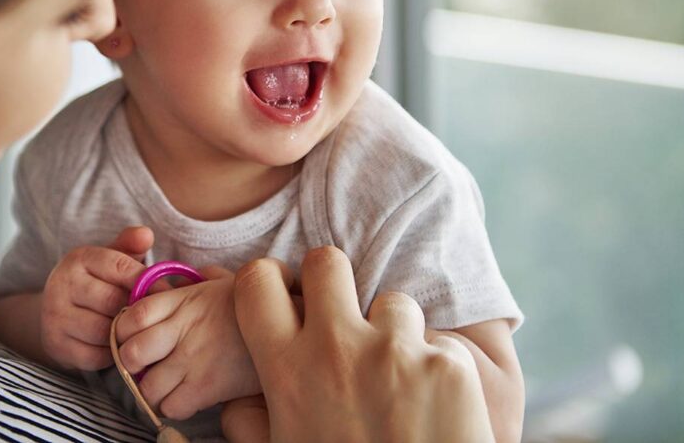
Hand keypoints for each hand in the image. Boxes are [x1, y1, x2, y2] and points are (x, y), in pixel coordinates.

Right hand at [39, 226, 152, 370]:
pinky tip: (117, 345)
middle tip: (152, 316)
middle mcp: (61, 284)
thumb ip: (129, 246)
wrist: (57, 313)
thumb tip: (146, 234)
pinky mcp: (56, 345)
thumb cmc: (97, 283)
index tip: (166, 292)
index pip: (119, 266)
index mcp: (78, 258)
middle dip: (134, 309)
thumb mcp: (110, 260)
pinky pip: (95, 355)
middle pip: (112, 301)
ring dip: (123, 333)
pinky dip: (111, 353)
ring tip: (135, 330)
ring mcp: (55, 316)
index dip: (145, 280)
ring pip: (103, 330)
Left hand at [114, 266, 260, 419]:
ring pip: (147, 387)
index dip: (123, 331)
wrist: (290, 324)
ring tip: (166, 385)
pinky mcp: (208, 387)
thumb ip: (190, 282)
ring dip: (152, 390)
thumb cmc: (252, 306)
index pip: (131, 316)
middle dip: (130, 364)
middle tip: (144, 366)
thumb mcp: (220, 283)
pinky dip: (173, 406)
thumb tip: (170, 281)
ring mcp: (194, 359)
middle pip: (131, 353)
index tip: (132, 337)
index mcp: (183, 301)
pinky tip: (185, 396)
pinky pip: (172, 406)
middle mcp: (183, 329)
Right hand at [223, 247, 494, 442]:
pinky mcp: (447, 365)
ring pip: (392, 303)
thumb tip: (235, 402)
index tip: (286, 298)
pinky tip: (435, 408)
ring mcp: (396, 351)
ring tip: (399, 381)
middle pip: (326, 262)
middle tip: (344, 316)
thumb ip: (251, 422)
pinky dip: (438, 368)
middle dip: (333, 282)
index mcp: (288, 371)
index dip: (270, 282)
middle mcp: (337, 348)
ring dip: (395, 332)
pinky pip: (439, 344)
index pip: (258, 281)